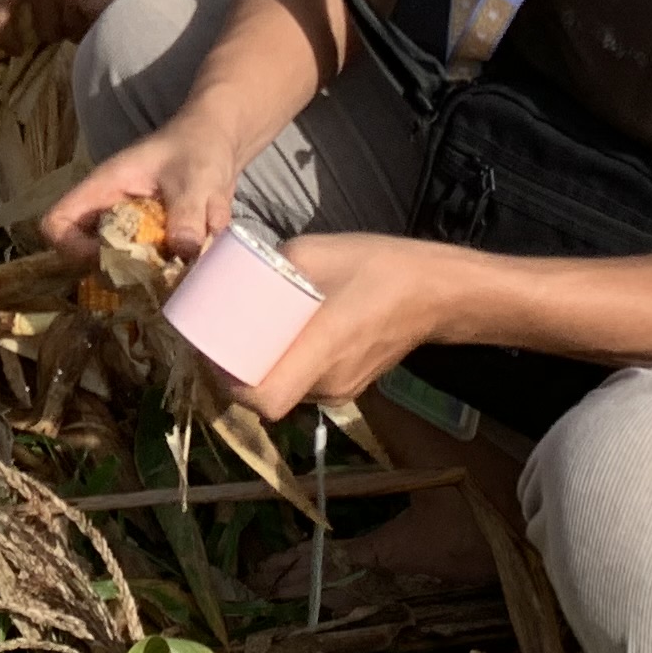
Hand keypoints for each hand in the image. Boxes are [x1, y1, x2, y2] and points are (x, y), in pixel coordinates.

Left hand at [0, 0, 204, 48]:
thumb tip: (32, 8)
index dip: (1, 35)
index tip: (15, 47)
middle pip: (44, 29)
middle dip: (63, 24)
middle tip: (87, 2)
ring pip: (73, 34)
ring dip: (87, 25)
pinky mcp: (98, 10)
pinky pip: (96, 36)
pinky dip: (106, 27)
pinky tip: (119, 3)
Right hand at [40, 108, 247, 265]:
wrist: (220, 139)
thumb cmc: (197, 146)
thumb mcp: (195, 178)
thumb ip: (188, 214)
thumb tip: (184, 253)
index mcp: (104, 189)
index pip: (58, 224)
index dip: (71, 248)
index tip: (109, 258)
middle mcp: (110, 212)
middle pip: (88, 255)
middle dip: (119, 272)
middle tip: (153, 276)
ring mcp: (131, 227)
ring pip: (122, 266)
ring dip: (149, 275)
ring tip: (180, 270)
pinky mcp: (155, 239)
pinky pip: (152, 266)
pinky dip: (172, 270)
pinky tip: (197, 260)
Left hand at [231, 230, 444, 418]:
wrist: (434, 291)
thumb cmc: (375, 267)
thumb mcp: (312, 253)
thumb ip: (271, 268)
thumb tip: (236, 275)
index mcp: (321, 349)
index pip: (265, 398)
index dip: (232, 384)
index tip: (217, 353)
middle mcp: (329, 382)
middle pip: (270, 398)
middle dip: (240, 375)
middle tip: (223, 339)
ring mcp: (343, 390)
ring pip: (288, 393)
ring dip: (265, 372)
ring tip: (251, 336)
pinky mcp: (352, 386)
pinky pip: (306, 386)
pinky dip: (288, 369)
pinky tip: (284, 339)